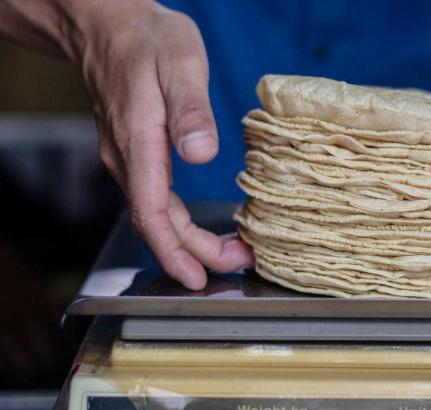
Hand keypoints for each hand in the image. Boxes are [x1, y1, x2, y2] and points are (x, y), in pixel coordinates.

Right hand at [76, 1, 251, 287]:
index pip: (152, 212)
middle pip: (157, 223)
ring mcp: (128, 156)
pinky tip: (202, 226)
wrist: (108, 23)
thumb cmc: (146, 39)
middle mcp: (127, 158)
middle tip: (238, 264)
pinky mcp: (135, 152)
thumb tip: (203, 153)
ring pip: (155, 213)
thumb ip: (191, 110)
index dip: (175, 251)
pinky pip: (154, 198)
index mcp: (138, 141)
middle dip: (194, 253)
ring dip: (189, 240)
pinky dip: (179, 221)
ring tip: (231, 251)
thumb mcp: (180, 64)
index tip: (198, 278)